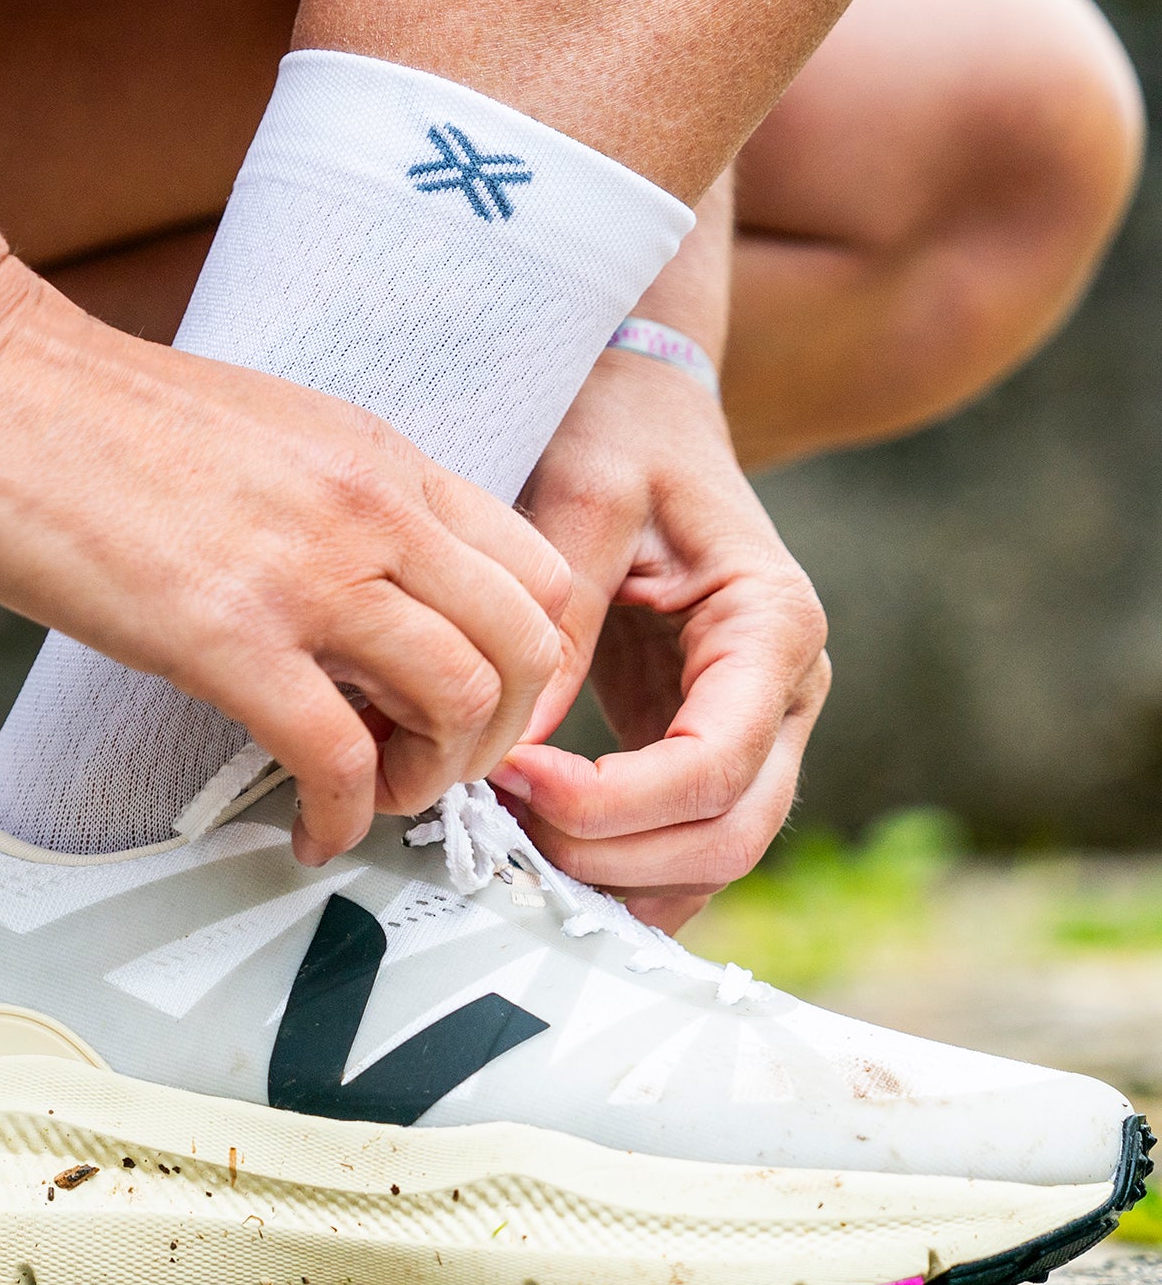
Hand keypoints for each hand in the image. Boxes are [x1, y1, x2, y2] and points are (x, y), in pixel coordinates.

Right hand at [0, 257, 570, 862]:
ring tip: (370, 795)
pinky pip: (337, 756)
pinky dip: (343, 817)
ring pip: (461, 702)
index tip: (469, 709)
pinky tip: (310, 830)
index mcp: (380, 457)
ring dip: (430, 779)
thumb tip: (355, 598)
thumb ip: (333, 505)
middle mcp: (370, 507)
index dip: (524, 665)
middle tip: (429, 766)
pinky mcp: (225, 634)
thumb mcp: (262, 434)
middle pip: (527, 646)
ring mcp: (307, 569)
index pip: (534, 568)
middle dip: (494, 736)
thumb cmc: (85, 411)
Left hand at [501, 350, 829, 929]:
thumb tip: (511, 749)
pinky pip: (681, 838)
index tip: (516, 779)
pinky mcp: (706, 741)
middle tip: (500, 823)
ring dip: (613, 874)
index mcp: (771, 625)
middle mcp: (784, 690)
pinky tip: (535, 850)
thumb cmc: (618, 435)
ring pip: (712, 855)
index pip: (714, 762)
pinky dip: (618, 865)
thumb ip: (562, 619)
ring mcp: (756, 725)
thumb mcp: (583, 494)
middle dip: (611, 852)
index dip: (615, 800)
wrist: (645, 409)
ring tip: (507, 840)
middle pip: (729, 833)